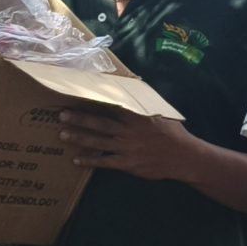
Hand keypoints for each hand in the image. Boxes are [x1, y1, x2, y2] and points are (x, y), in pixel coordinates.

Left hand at [59, 106, 190, 178]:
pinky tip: (77, 160)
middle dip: (80, 119)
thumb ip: (145, 101)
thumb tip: (135, 81)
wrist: (184, 157)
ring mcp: (127, 148)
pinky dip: (90, 161)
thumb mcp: (162, 112)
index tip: (77, 97)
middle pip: (100, 124)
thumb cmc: (172, 132)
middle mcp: (129, 131)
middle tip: (62, 115)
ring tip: (63, 134)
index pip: (111, 106)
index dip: (93, 102)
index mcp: (137, 116)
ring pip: (98, 142)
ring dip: (79, 138)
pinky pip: (105, 162)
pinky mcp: (127, 164)